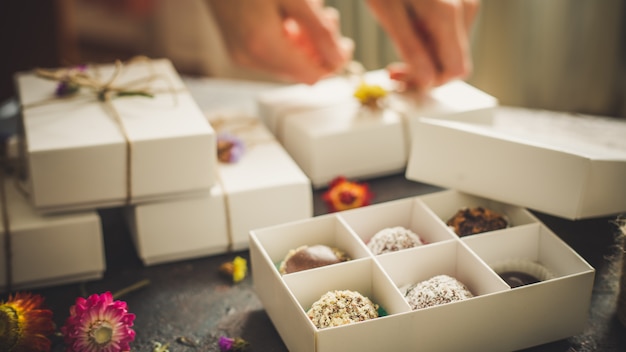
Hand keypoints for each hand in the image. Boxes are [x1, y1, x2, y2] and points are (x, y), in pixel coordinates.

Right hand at [207, 0, 352, 83]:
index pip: (311, 76)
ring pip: (287, 64)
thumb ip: (319, 30)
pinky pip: (271, 55)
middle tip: (327, 18)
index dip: (333, 63)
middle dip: (318, 49)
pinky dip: (287, 41)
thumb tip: (339, 58)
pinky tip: (290, 17)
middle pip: (299, 72)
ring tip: (310, 11)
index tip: (345, 43)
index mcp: (264, 45)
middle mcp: (249, 57)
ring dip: (304, 43)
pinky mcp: (237, 48)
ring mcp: (240, 55)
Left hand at [366, 0, 478, 90]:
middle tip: (394, 69)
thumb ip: (410, 48)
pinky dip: (429, 37)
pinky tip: (409, 27)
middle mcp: (465, 9)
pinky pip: (450, 30)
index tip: (403, 78)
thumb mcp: (388, 12)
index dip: (429, 82)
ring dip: (426, 54)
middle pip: (454, 60)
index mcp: (448, 15)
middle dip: (425, 70)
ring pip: (451, 46)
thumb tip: (427, 82)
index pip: (456, 70)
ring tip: (398, 42)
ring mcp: (465, 2)